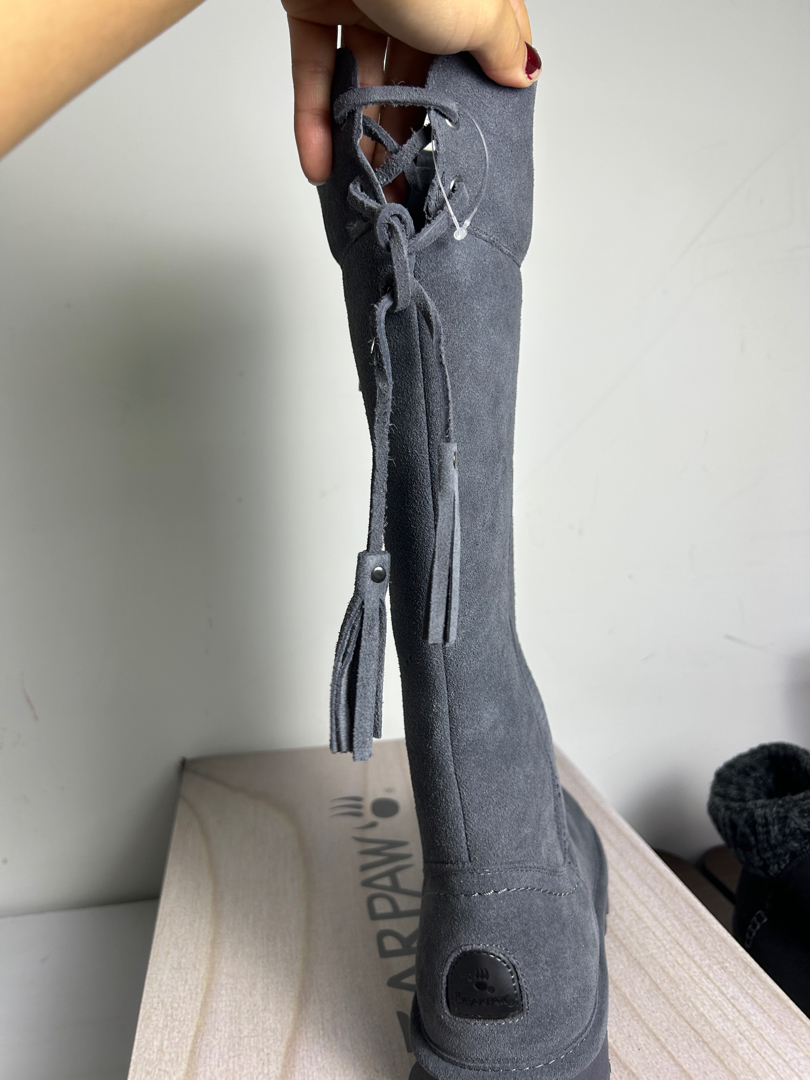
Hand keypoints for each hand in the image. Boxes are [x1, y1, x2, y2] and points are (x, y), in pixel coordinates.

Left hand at [283, 1, 537, 184]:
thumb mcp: (479, 10)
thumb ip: (502, 46)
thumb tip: (525, 72)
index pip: (476, 56)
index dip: (468, 108)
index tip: (459, 155)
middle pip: (413, 79)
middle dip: (406, 138)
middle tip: (405, 189)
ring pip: (362, 81)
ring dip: (361, 137)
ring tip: (364, 188)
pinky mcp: (313, 1)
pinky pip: (315, 70)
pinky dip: (314, 119)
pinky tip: (320, 164)